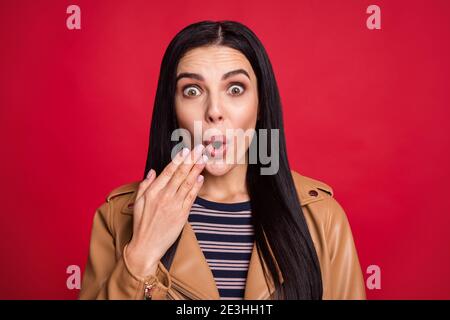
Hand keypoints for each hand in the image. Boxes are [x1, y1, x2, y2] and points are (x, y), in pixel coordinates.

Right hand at [125, 144, 207, 276]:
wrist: (146, 246)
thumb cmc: (141, 225)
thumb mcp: (138, 203)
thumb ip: (145, 185)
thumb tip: (152, 171)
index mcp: (152, 192)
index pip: (168, 171)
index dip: (178, 159)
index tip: (186, 150)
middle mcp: (164, 196)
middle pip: (180, 174)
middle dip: (191, 160)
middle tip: (199, 149)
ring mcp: (174, 205)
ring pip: (187, 183)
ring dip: (196, 170)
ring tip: (203, 159)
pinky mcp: (182, 215)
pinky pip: (191, 197)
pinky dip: (196, 187)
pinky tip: (201, 178)